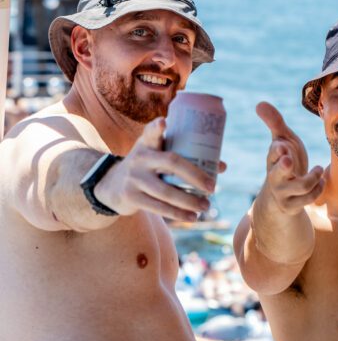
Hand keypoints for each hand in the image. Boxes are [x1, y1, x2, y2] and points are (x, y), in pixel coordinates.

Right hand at [94, 117, 219, 221]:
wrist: (112, 186)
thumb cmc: (147, 167)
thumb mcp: (158, 156)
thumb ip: (185, 157)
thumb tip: (222, 166)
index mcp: (147, 144)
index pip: (151, 132)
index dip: (157, 127)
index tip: (163, 123)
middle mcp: (140, 158)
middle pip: (172, 164)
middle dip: (195, 176)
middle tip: (212, 187)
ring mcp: (134, 178)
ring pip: (166, 191)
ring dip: (189, 201)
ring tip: (206, 206)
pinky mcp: (131, 197)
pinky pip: (159, 207)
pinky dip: (178, 214)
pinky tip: (192, 218)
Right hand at [256, 102, 323, 214]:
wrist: (281, 196)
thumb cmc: (285, 162)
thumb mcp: (282, 142)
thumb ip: (274, 123)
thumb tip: (259, 103)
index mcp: (273, 159)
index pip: (273, 154)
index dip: (278, 150)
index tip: (282, 146)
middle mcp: (275, 176)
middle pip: (276, 173)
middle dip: (282, 167)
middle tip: (288, 161)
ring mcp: (283, 192)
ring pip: (299, 187)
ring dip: (313, 177)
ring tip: (318, 169)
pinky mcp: (292, 205)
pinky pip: (307, 199)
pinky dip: (318, 188)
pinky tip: (321, 180)